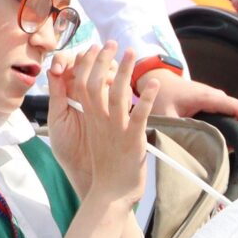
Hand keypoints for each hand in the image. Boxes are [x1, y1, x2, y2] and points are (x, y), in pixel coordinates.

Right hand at [49, 44, 150, 208]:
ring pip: (116, 94)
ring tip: (133, 52)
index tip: (92, 49)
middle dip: (103, 60)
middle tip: (112, 43)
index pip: (81, 84)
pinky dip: (148, 98)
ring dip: (125, 71)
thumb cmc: (106, 168)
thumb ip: (97, 119)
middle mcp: (99, 121)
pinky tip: (156, 84)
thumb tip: (100, 105)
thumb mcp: (96, 138)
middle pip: (95, 83)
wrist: (110, 194)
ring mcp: (115, 129)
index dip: (86, 65)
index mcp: (90, 119)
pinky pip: (140, 115)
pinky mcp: (132, 139)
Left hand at [137, 67, 237, 134]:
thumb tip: (187, 150)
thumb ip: (177, 130)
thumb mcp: (165, 115)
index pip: (237, 108)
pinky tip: (231, 141)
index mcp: (207, 97)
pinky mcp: (213, 103)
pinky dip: (234, 126)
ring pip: (236, 113)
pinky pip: (229, 113)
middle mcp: (216, 96)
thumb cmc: (162, 95)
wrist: (159, 80)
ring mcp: (216, 98)